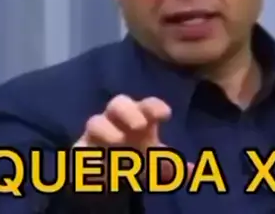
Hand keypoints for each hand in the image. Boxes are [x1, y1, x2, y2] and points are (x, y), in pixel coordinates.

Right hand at [76, 95, 192, 181]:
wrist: (110, 171)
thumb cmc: (138, 157)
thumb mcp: (157, 164)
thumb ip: (173, 166)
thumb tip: (194, 170)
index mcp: (140, 117)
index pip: (147, 105)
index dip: (155, 106)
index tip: (166, 115)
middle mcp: (118, 120)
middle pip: (119, 103)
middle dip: (128, 111)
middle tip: (140, 125)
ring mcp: (98, 132)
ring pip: (95, 121)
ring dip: (106, 129)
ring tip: (118, 141)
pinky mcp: (82, 148)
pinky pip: (80, 146)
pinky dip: (87, 151)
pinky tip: (98, 159)